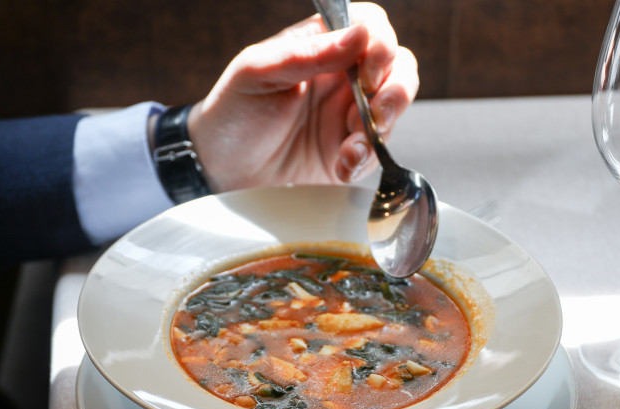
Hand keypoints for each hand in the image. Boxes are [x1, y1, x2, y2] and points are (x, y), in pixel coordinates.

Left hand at [190, 2, 419, 189]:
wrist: (220, 169)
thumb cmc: (233, 113)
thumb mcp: (257, 73)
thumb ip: (305, 53)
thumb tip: (358, 34)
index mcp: (321, 47)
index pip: (370, 27)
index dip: (380, 43)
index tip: (365, 70)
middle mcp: (343, 78)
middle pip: (398, 66)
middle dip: (395, 88)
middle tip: (373, 110)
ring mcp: (350, 117)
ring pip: (396, 108)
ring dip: (384, 125)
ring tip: (353, 144)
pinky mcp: (351, 155)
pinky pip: (377, 154)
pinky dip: (366, 160)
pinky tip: (340, 164)